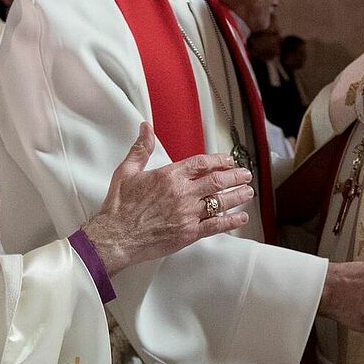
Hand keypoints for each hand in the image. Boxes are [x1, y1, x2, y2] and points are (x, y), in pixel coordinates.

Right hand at [82, 122, 254, 275]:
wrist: (116, 236)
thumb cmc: (119, 206)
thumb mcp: (126, 171)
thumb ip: (141, 148)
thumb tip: (145, 127)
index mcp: (169, 176)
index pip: (201, 163)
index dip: (218, 160)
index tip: (229, 160)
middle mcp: (182, 193)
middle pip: (216, 181)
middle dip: (235, 177)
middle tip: (246, 175)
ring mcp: (188, 214)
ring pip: (220, 202)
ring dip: (237, 196)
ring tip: (248, 192)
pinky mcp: (189, 233)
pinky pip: (216, 226)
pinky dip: (231, 221)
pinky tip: (241, 217)